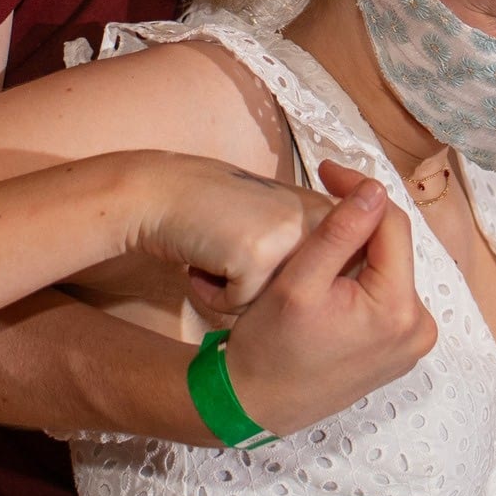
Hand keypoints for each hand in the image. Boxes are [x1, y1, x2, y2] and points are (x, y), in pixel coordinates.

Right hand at [119, 151, 325, 324]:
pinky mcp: (257, 258)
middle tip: (235, 253)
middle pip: (300, 293)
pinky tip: (202, 262)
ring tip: (219, 256)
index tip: (253, 251)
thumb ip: (307, 245)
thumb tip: (325, 295)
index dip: (284, 277)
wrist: (164, 192)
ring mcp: (289, 238)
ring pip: (270, 303)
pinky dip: (212, 292)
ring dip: (237, 291)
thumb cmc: (217, 210)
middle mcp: (316, 222)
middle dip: (260, 285)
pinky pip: (237, 303)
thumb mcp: (276, 220)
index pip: (331, 274)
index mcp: (325, 211)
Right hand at [214, 163, 435, 438]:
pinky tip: (331, 276)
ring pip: (390, 269)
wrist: (256, 404)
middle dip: (358, 224)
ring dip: (359, 249)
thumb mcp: (299, 283)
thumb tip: (375, 189)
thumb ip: (339, 233)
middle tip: (316, 204)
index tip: (324, 171)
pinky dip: (362, 276)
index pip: (393, 225)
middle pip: (395, 248)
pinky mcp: (399, 349)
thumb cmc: (270, 346)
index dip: (358, 190)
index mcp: (400, 309)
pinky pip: (386, 294)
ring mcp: (413, 342)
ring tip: (319, 243)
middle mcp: (419, 327)